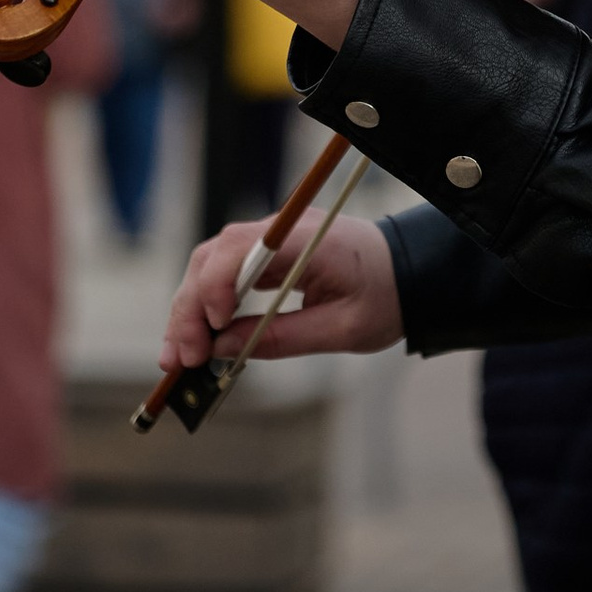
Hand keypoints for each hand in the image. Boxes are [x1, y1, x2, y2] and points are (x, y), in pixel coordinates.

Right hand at [161, 211, 404, 372]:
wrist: (412, 272)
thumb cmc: (385, 298)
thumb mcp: (340, 330)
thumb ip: (280, 339)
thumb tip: (222, 351)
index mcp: (306, 240)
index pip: (240, 249)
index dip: (215, 287)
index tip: (213, 330)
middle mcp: (283, 231)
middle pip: (214, 258)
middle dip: (189, 309)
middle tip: (179, 360)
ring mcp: (274, 239)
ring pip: (212, 264)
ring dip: (190, 309)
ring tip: (178, 358)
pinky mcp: (271, 254)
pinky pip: (227, 273)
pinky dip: (208, 304)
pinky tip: (199, 339)